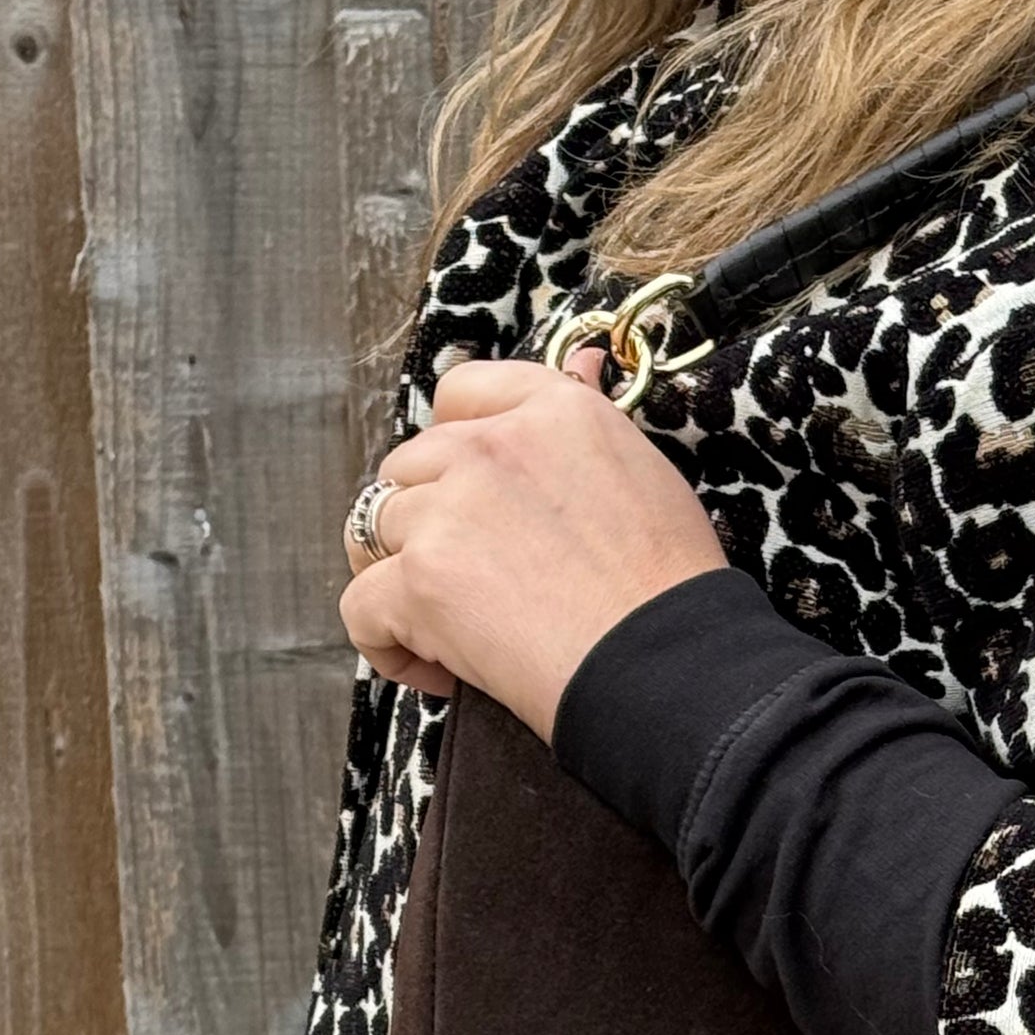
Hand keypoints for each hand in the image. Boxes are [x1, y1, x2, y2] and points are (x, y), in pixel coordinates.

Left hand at [338, 349, 727, 739]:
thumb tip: (583, 363)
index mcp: (556, 413)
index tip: (468, 488)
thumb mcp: (649, 478)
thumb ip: (591, 427)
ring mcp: (449, 510)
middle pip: (410, 467)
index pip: (465, 392)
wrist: (668, 666)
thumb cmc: (673, 593)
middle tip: (470, 578)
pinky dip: (387, 644)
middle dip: (425, 519)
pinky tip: (437, 672)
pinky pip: (362, 606)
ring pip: (375, 530)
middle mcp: (493, 446)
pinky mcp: (420, 579)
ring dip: (399, 578)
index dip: (455, 443)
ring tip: (446, 629)